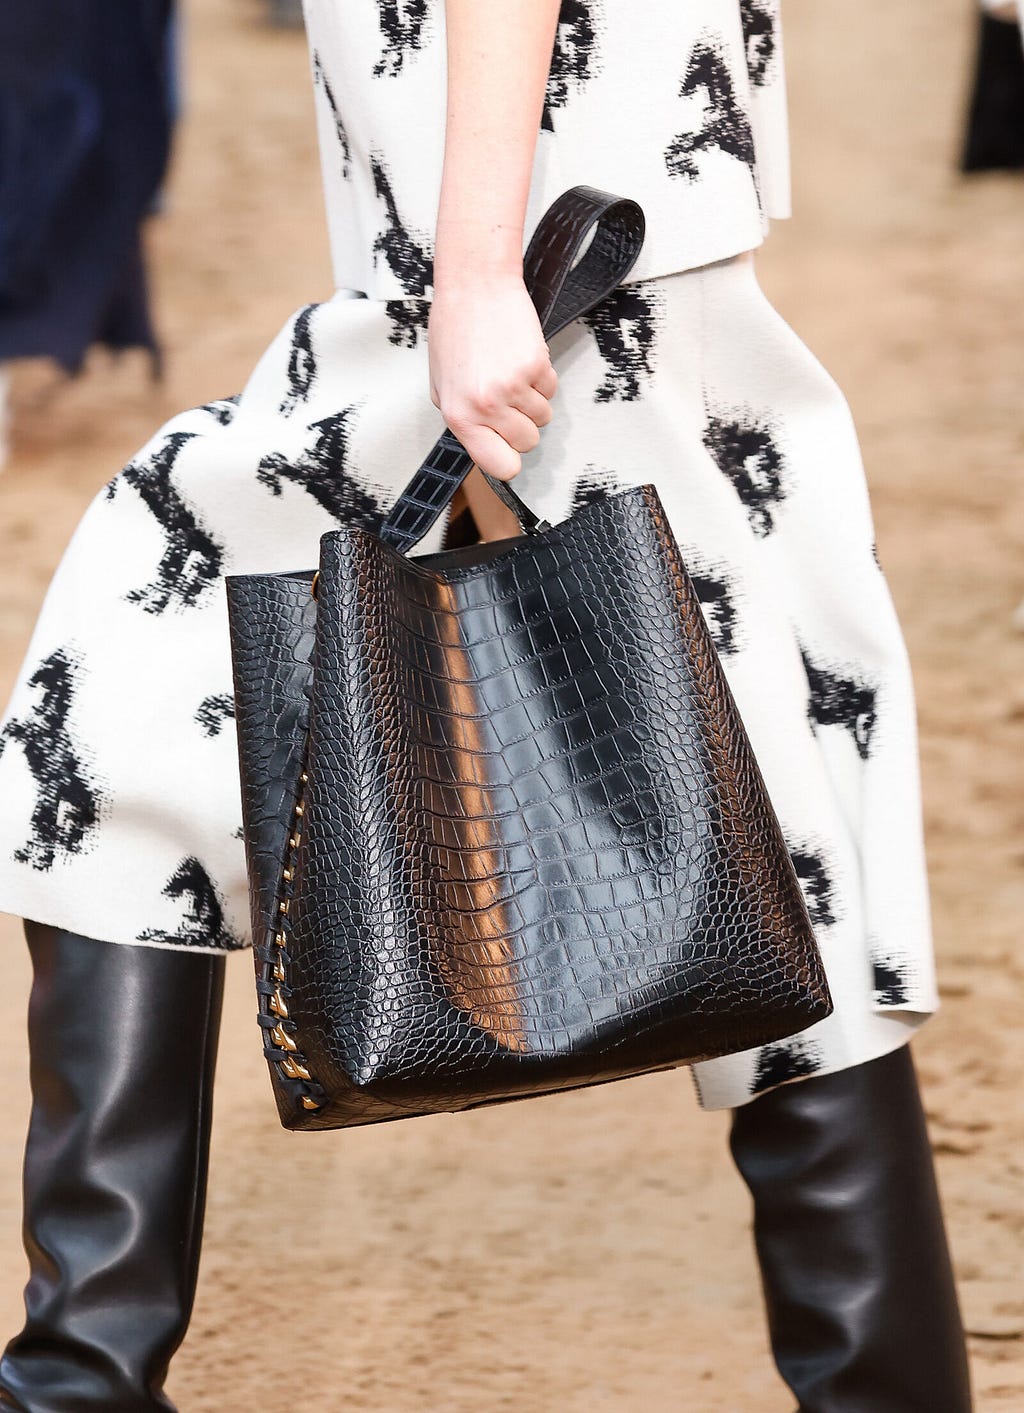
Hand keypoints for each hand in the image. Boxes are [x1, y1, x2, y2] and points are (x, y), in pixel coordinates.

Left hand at [428, 272, 557, 479]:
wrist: (475, 286)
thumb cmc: (455, 330)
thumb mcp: (442, 385)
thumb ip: (464, 419)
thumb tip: (486, 445)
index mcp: (460, 416)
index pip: (500, 466)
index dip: (509, 460)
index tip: (508, 451)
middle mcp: (486, 405)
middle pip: (527, 444)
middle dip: (522, 425)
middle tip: (507, 401)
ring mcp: (513, 386)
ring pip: (544, 417)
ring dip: (533, 400)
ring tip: (511, 374)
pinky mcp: (535, 366)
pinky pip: (552, 389)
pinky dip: (542, 378)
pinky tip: (521, 359)